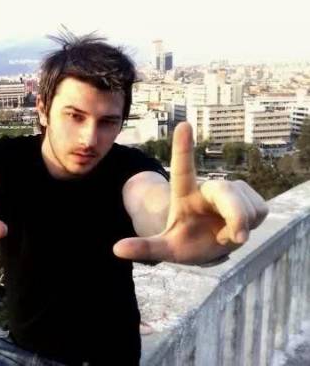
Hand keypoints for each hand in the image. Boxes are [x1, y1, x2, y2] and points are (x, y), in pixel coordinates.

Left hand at [113, 122, 268, 263]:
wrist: (208, 245)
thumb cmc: (185, 242)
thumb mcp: (164, 248)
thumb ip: (144, 248)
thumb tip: (116, 249)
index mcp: (184, 194)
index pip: (182, 168)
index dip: (183, 148)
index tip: (183, 125)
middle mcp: (207, 188)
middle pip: (225, 192)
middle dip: (236, 213)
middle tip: (238, 237)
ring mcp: (230, 191)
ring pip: (245, 206)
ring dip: (239, 227)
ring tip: (223, 233)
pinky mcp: (249, 196)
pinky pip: (259, 210)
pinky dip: (251, 225)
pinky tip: (239, 228)